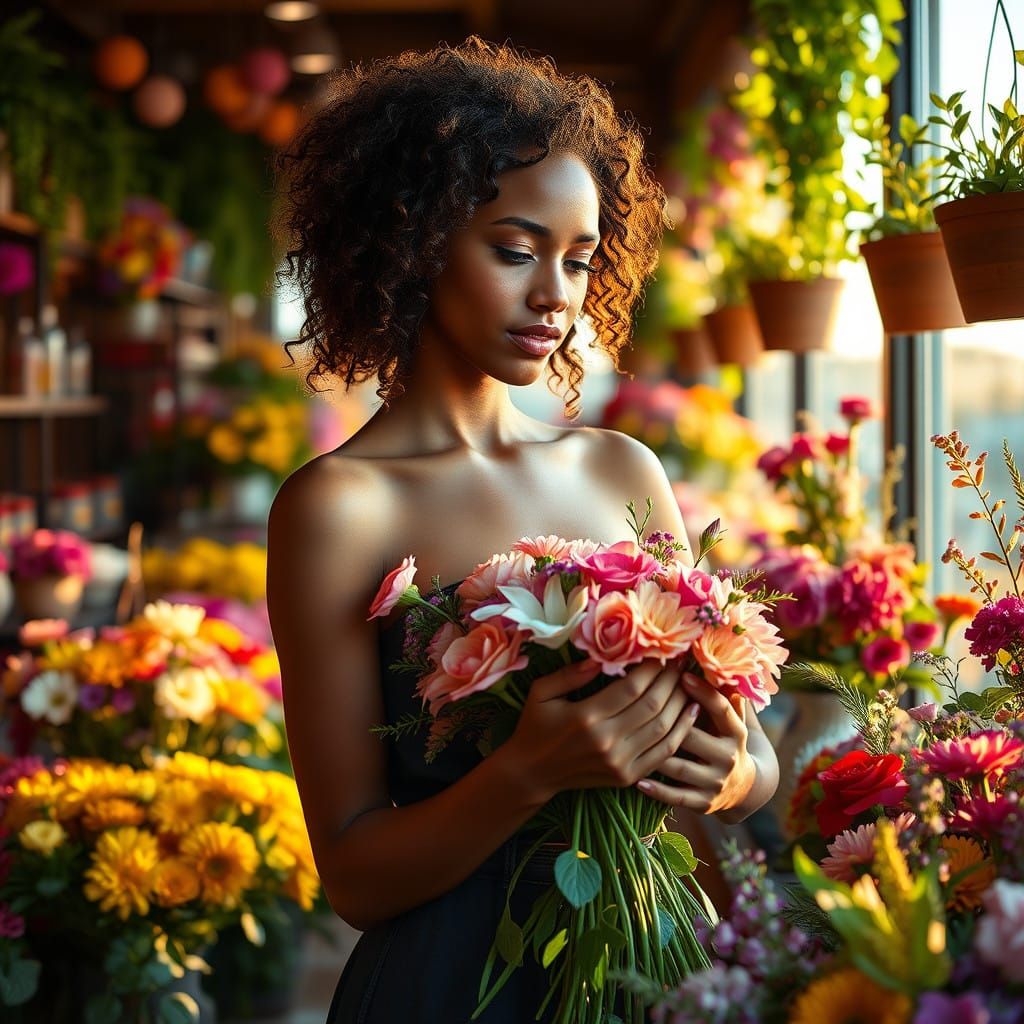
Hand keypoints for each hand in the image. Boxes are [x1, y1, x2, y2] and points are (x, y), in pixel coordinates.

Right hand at [501, 658, 701, 802]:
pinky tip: (691, 711)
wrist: (532, 773)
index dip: (652, 668)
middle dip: (671, 680)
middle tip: (681, 660)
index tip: (662, 651)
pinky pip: (663, 752)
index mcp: (586, 717)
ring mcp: (620, 762)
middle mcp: (607, 741)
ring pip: (664, 728)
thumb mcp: (541, 692)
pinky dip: (681, 731)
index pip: (632, 687)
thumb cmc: (535, 726)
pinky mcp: (627, 776)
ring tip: (689, 681)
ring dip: (681, 702)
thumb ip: (569, 673)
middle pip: (653, 705)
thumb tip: (600, 658)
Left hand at [635, 672, 756, 814]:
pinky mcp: (704, 803)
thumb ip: (722, 693)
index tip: (680, 674)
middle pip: (693, 736)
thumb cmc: (725, 738)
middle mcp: (729, 757)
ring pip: (680, 766)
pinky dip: (656, 790)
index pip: (720, 707)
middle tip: (636, 706)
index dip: (701, 690)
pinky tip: (637, 780)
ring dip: (653, 753)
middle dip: (666, 720)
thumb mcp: (732, 718)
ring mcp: (716, 782)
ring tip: (626, 741)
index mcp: (736, 731)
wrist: (745, 787)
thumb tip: (710, 656)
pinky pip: (676, 796)